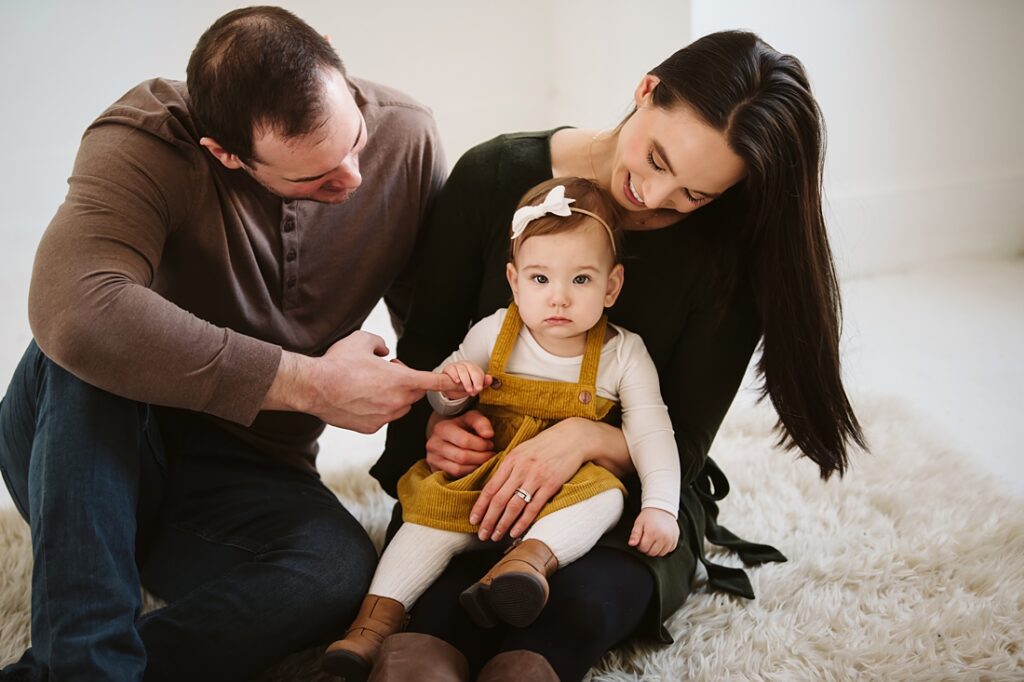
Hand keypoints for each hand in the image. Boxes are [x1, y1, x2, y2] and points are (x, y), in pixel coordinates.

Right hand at [262, 331, 456, 433]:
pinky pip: (382, 417)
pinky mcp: (372, 428)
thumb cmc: (338, 362)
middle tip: (383, 372)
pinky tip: (357, 399)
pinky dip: (376, 409)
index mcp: (401, 379)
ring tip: (366, 385)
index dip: (453, 383)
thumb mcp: (363, 341)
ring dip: (391, 397)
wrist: (313, 387)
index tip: (470, 386)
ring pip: (399, 406)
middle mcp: (397, 401)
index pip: (435, 382)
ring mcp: (385, 417)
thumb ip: (381, 344)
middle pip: (414, 392)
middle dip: (405, 382)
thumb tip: (385, 352)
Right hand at [425, 410, 495, 477]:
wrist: (446, 435)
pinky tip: (476, 466)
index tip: (490, 444)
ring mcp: (432, 458)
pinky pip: (454, 475)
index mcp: (442, 428)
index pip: (465, 441)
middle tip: (491, 454)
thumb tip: (489, 435)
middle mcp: (433, 444)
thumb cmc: (463, 426)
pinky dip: (468, 473)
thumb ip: (481, 423)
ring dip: (476, 467)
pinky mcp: (434, 469)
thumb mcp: (472, 418)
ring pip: (458, 469)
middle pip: (462, 457)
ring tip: (485, 460)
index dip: (481, 445)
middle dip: (481, 457)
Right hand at [439, 361, 491, 399]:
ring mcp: (457, 366)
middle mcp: (466, 365)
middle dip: (474, 381)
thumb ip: (483, 383)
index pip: (479, 373)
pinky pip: (451, 369)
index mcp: (474, 368)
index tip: (479, 389)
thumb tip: (489, 379)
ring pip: (462, 370)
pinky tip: (457, 381)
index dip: (479, 381)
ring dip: (466, 380)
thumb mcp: (473, 385)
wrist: (450, 385)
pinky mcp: (449, 368)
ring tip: (468, 389)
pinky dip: (454, 375)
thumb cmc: (464, 384)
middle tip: (474, 391)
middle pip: (472, 370)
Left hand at [470, 418, 628, 541]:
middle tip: (481, 534)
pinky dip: (522, 522)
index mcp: (511, 460)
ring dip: (502, 524)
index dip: (480, 506)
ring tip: (495, 536)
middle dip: (488, 520)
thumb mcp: (522, 450)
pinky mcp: (551, 484)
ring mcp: (536, 477)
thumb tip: (494, 488)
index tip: (473, 519)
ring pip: (514, 506)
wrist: (573, 437)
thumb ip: (509, 467)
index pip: (490, 487)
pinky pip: (533, 508)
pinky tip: (515, 532)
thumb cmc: (546, 445)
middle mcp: (521, 469)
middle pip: (499, 500)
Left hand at [628, 508, 678, 556]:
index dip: (640, 545)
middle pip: (652, 553)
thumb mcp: (639, 523)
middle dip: (647, 548)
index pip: (644, 548)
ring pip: (661, 554)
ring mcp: (670, 539)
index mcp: (652, 532)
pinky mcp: (675, 540)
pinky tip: (660, 540)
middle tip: (647, 540)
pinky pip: (669, 550)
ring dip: (656, 550)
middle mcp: (663, 537)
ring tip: (653, 540)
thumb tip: (631, 544)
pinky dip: (664, 548)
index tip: (641, 539)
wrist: (662, 508)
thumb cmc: (649, 516)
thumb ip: (635, 534)